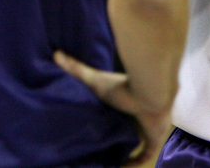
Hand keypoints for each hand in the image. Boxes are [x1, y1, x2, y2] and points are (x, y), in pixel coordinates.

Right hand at [54, 51, 171, 167]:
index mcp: (122, 104)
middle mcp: (134, 116)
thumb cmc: (123, 86)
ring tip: (104, 161)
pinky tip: (121, 167)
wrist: (151, 93)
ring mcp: (145, 127)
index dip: (102, 125)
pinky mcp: (153, 138)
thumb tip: (56, 53)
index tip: (88, 132)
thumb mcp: (95, 80)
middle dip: (111, 140)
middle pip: (122, 131)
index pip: (112, 116)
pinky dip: (135, 163)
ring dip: (122, 152)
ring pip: (134, 143)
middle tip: (93, 151)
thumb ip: (77, 69)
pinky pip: (145, 155)